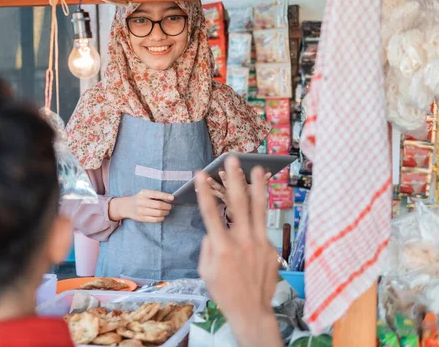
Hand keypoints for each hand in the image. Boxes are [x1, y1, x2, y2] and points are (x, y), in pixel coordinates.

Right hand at [109, 190, 173, 222]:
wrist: (127, 206)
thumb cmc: (140, 198)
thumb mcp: (145, 193)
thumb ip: (155, 195)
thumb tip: (169, 199)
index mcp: (144, 193)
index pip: (156, 194)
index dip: (165, 196)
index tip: (173, 198)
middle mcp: (142, 202)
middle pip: (159, 205)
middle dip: (168, 206)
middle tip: (171, 206)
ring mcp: (141, 211)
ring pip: (158, 213)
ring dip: (166, 212)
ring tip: (167, 211)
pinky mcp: (141, 218)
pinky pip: (155, 220)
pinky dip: (161, 218)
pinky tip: (162, 216)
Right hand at [196, 157, 281, 346]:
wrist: (251, 310)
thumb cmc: (223, 291)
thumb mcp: (205, 269)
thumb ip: (208, 246)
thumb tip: (214, 229)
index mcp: (222, 247)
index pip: (211, 213)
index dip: (204, 192)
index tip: (200, 174)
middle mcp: (242, 241)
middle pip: (239, 204)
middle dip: (235, 179)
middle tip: (233, 160)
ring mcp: (259, 243)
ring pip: (259, 209)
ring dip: (258, 187)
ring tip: (258, 169)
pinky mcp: (270, 248)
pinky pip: (261, 228)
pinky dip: (257, 217)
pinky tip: (256, 208)